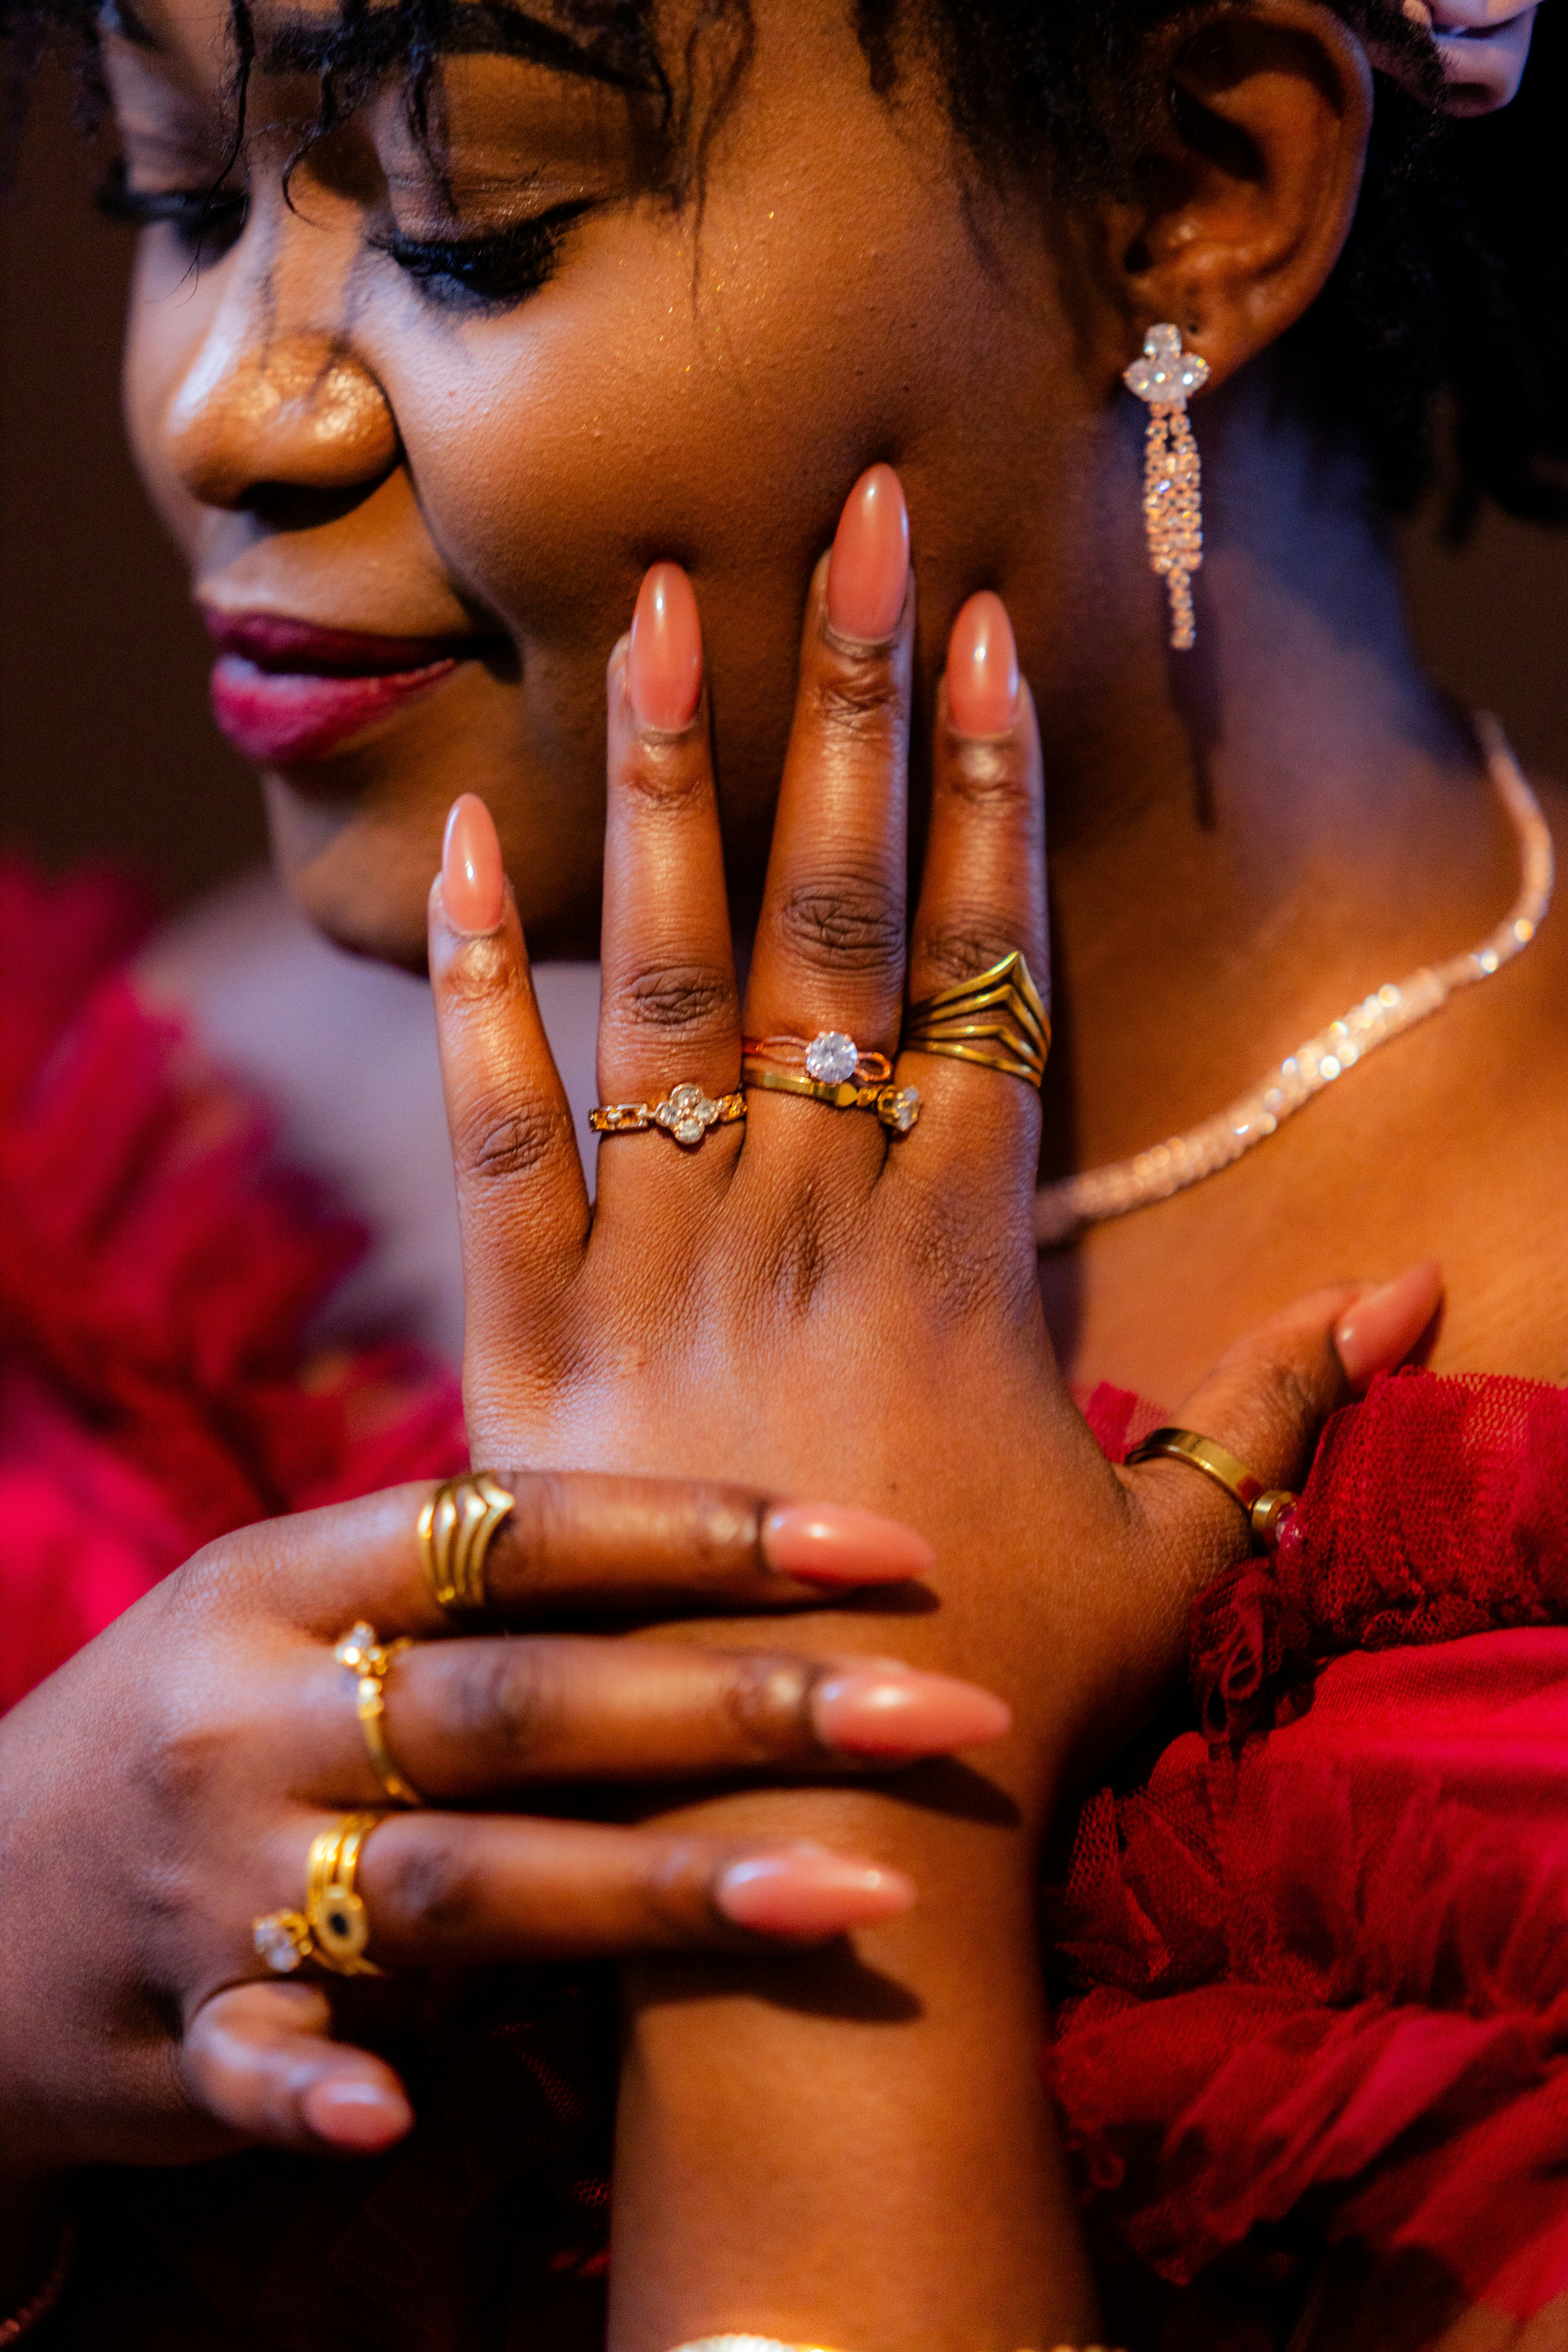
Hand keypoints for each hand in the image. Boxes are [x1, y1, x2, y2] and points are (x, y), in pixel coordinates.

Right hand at [0, 1464, 999, 2197]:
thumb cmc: (208, 1728)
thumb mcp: (295, 1616)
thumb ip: (477, 1601)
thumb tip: (726, 1566)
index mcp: (289, 1579)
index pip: (525, 1528)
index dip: (708, 1529)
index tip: (885, 1548)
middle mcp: (256, 1712)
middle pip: (529, 1703)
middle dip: (746, 1701)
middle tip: (940, 1710)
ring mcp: (212, 1878)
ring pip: (459, 1879)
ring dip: (658, 1890)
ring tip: (854, 1893)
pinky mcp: (172, 2031)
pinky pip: (254, 2065)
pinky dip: (321, 2091)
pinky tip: (405, 2126)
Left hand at [424, 465, 1441, 2347]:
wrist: (806, 1830)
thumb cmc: (1003, 1691)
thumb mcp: (1178, 1553)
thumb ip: (1289, 1412)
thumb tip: (1421, 1293)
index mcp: (961, 1249)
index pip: (986, 965)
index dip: (994, 790)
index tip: (990, 634)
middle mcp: (812, 1216)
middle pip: (839, 916)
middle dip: (852, 708)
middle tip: (845, 522)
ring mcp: (668, 1265)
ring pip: (669, 978)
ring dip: (665, 781)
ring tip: (649, 606)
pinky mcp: (535, 1336)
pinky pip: (497, 1128)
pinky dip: (473, 985)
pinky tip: (465, 836)